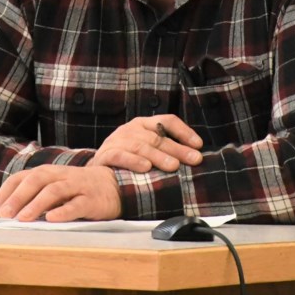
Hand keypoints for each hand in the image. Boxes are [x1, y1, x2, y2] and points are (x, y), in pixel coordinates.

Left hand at [0, 165, 120, 221]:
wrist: (114, 186)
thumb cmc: (77, 190)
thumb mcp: (55, 187)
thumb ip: (35, 196)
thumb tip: (8, 214)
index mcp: (48, 173)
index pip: (22, 177)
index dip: (6, 193)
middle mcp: (61, 175)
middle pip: (36, 181)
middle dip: (18, 197)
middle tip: (4, 215)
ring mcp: (77, 186)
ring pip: (54, 191)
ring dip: (36, 204)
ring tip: (22, 219)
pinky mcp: (92, 200)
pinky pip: (77, 204)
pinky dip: (64, 211)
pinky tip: (52, 219)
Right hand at [86, 115, 202, 172]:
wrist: (96, 173)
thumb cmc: (127, 161)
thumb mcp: (147, 151)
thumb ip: (166, 152)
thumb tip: (195, 159)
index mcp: (144, 124)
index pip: (167, 121)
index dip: (184, 131)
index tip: (199, 145)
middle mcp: (131, 129)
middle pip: (158, 137)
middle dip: (178, 149)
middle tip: (194, 159)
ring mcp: (117, 140)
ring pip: (141, 146)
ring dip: (159, 156)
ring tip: (174, 166)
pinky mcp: (106, 155)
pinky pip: (120, 156)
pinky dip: (133, 161)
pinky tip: (145, 168)